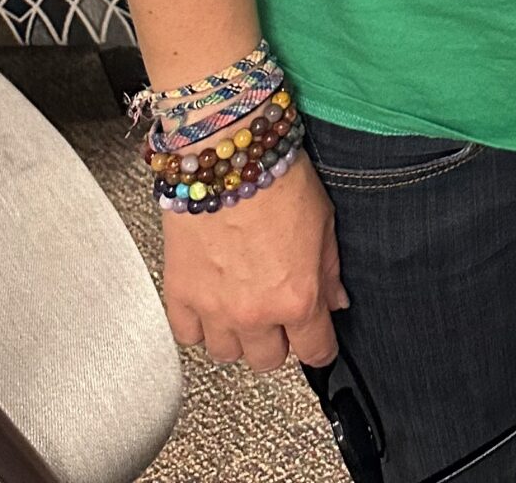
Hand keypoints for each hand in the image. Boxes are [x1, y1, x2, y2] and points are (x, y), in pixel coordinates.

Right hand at [161, 149, 346, 371]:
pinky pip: (188, 336)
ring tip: (242, 304)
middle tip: (277, 313)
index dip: (320, 347)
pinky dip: (200, 324)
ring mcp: (214, 309)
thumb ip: (329, 271)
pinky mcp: (180, 296)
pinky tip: (211, 301)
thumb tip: (335, 301)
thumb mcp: (325, 222)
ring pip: (226, 354)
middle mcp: (255, 314)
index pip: (314, 351)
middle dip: (277, 339)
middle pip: (268, 360)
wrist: (228, 155)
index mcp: (298, 298)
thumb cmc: (279, 179)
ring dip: (237, 335)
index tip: (318, 342)